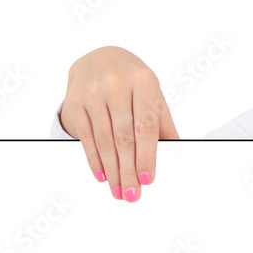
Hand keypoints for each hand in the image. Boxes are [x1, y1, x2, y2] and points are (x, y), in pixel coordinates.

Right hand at [59, 46, 178, 201]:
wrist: (100, 57)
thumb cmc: (134, 82)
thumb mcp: (153, 95)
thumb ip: (164, 123)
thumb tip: (177, 154)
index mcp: (143, 82)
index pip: (146, 125)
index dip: (147, 155)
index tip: (148, 180)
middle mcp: (116, 85)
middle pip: (124, 137)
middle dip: (128, 170)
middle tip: (133, 195)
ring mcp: (93, 92)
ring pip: (104, 140)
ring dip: (112, 170)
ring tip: (119, 192)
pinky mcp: (75, 101)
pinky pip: (85, 137)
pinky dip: (94, 160)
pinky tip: (102, 176)